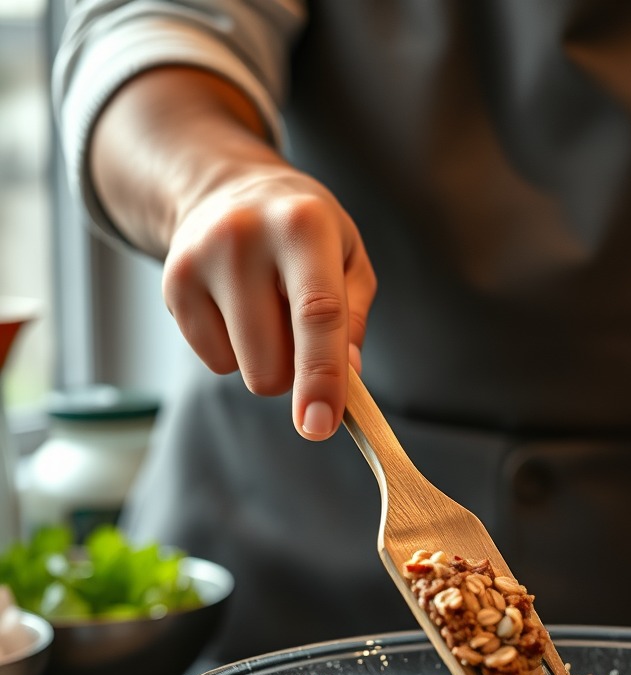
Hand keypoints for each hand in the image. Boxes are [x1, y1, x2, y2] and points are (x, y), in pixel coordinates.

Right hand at [162, 163, 376, 438]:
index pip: (316, 314)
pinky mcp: (172, 285)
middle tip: (300, 332)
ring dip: (267, 363)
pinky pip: (214, 362)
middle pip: (272, 361)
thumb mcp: (349, 257)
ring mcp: (199, 259)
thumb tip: (346, 379)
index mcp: (304, 226)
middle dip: (296, 374)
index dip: (321, 376)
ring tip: (269, 312)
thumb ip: (355, 319)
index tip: (320, 426)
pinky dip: (234, 352)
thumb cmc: (306, 235)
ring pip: (243, 370)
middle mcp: (244, 236)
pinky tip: (237, 309)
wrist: (229, 189)